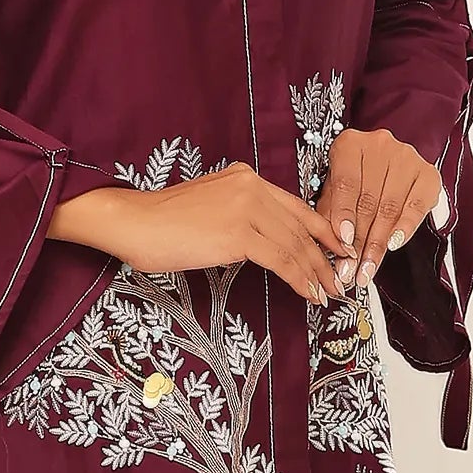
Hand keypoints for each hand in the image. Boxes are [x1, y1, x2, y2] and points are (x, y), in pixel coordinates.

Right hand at [46, 163, 360, 306]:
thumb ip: (238, 217)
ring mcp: (246, 207)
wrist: (133, 222)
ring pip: (294, 244)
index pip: (294, 206)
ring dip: (315, 273)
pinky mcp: (238, 232)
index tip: (339, 251)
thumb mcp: (208, 208)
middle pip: (300, 226)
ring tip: (327, 294)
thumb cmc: (161, 223)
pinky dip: (298, 278)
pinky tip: (308, 293)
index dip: (321, 231)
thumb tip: (258, 244)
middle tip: (339, 281)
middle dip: (324, 258)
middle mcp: (251, 186)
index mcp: (245, 177)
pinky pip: (280, 259)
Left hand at [317, 125, 444, 290]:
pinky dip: (405, 228)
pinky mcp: (427, 173)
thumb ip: (331, 214)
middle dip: (360, 240)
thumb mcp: (334, 188)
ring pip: (391, 207)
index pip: (346, 183)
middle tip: (352, 267)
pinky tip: (394, 244)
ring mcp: (406, 158)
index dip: (344, 216)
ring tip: (369, 266)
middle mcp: (380, 146)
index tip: (343, 242)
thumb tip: (330, 249)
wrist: (383, 160)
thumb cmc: (354, 175)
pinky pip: (417, 206)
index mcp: (350, 144)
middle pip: (369, 200)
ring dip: (379, 242)